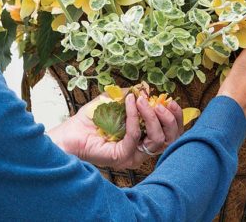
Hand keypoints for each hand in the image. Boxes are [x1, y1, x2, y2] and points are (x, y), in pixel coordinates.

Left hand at [46, 92, 183, 169]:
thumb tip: (146, 89)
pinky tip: (128, 103)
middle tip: (160, 103)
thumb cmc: (91, 119)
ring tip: (141, 100)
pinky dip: (134, 117)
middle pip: (169, 139)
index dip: (175, 118)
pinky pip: (135, 136)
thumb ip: (131, 96)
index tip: (171, 101)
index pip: (170, 133)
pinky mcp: (121, 156)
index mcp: (143, 139)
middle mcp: (141, 150)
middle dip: (169, 119)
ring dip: (151, 116)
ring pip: (156, 139)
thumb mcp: (114, 101)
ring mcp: (132, 155)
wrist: (69, 132)